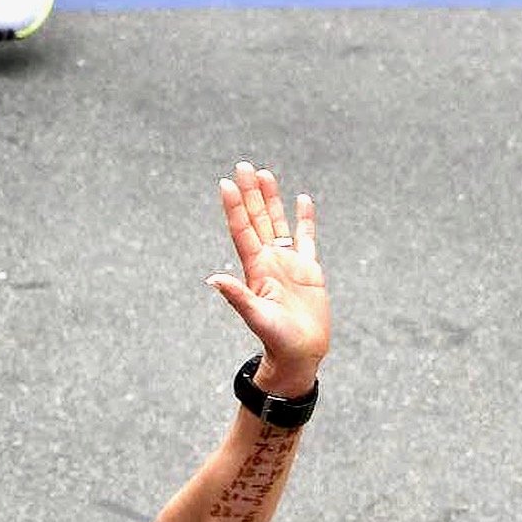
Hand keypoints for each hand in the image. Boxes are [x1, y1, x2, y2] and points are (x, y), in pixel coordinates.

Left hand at [209, 164, 329, 392]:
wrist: (299, 356)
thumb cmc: (278, 341)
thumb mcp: (257, 317)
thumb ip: (238, 297)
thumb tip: (212, 279)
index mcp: (256, 269)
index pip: (243, 230)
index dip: (235, 207)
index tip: (227, 182)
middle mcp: (269, 262)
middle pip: (258, 220)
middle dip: (250, 193)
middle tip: (243, 165)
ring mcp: (288, 264)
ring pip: (278, 223)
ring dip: (271, 199)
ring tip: (264, 173)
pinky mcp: (309, 270)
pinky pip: (306, 238)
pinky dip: (305, 219)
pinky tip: (302, 199)